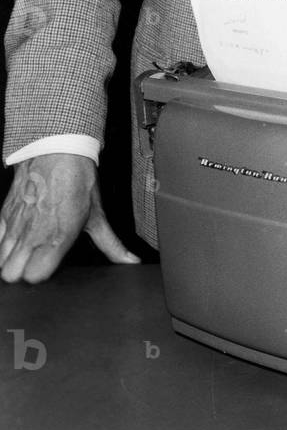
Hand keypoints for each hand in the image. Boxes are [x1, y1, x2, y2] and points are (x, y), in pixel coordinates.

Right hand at [0, 153, 139, 282]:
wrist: (58, 151)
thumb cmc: (79, 181)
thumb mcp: (98, 216)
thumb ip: (111, 245)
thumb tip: (130, 261)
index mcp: (57, 238)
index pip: (35, 277)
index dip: (42, 274)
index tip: (50, 265)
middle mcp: (32, 235)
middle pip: (11, 275)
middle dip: (23, 271)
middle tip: (38, 259)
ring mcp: (15, 225)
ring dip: (11, 260)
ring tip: (28, 249)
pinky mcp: (3, 214)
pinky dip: (3, 243)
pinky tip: (18, 236)